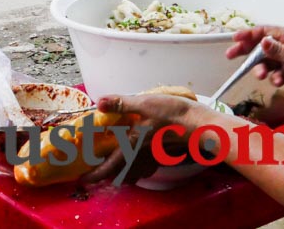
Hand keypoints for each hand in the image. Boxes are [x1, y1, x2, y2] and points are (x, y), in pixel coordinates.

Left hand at [80, 93, 202, 185]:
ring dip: (121, 173)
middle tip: (94, 171)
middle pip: (120, 173)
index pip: (109, 166)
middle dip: (107, 175)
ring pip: (133, 173)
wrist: (201, 125)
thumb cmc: (173, 114)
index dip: (95, 175)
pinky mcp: (163, 155)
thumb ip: (121, 104)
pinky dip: (137, 169)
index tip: (82, 180)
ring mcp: (153, 158)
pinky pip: (146, 168)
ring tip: (113, 166)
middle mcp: (140, 155)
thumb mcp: (145, 103)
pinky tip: (136, 161)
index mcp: (132, 145)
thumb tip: (99, 103)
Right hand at [227, 26, 283, 96]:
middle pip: (261, 46)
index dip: (248, 34)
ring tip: (261, 76)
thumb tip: (262, 41)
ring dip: (261, 68)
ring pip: (267, 62)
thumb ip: (279, 52)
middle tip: (230, 56)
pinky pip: (276, 74)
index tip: (234, 39)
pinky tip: (279, 82)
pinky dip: (274, 78)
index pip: (264, 32)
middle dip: (246, 51)